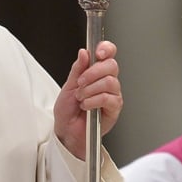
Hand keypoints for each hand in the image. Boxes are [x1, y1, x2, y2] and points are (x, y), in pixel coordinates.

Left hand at [53, 41, 122, 159]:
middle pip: (112, 66)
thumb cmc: (68, 111)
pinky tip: (86, 106)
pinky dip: (94, 101)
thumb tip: (84, 52)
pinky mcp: (114, 109)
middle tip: (81, 82)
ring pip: (110, 82)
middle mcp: (107, 82)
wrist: (67, 131)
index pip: (108, 54)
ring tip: (81, 97)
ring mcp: (112, 95)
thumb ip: (77, 69)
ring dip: (91, 89)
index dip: (106, 49)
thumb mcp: (68, 86)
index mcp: (97, 73)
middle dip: (93, 72)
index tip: (98, 53)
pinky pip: (108, 98)